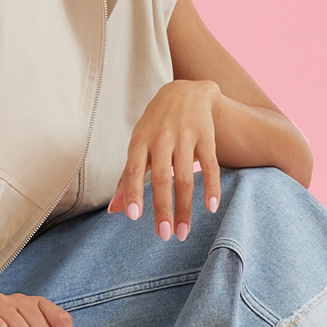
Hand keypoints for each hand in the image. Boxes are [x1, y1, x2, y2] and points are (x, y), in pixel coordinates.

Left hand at [107, 79, 221, 241]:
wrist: (186, 91)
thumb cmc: (156, 126)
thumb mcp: (139, 146)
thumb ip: (127, 179)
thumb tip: (114, 211)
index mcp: (140, 141)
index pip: (133, 170)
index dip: (133, 193)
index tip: (134, 217)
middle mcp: (162, 138)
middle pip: (161, 178)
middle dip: (163, 209)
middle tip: (165, 235)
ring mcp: (185, 136)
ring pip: (185, 177)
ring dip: (185, 208)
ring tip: (183, 232)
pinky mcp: (206, 137)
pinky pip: (211, 166)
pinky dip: (211, 188)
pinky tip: (211, 208)